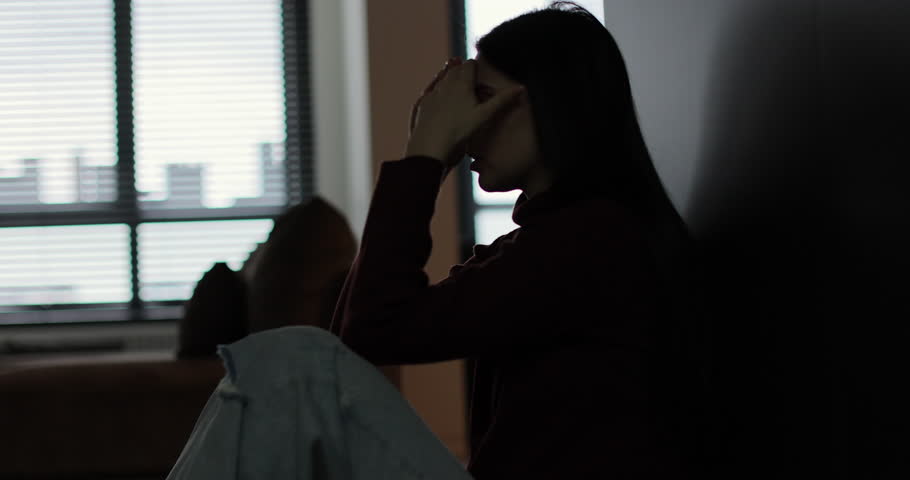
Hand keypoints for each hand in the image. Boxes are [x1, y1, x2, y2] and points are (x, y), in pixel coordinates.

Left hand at [406, 58, 524, 176]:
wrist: (430, 148)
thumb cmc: (459, 132)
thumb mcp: (484, 116)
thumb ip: (502, 101)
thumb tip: (521, 88)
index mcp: (462, 83)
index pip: (470, 65)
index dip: (476, 66)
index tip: (480, 69)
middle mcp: (445, 84)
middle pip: (455, 69)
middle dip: (462, 69)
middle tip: (468, 71)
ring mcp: (432, 93)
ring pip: (442, 78)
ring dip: (449, 75)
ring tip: (455, 75)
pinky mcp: (422, 104)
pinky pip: (430, 89)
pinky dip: (437, 87)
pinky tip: (439, 92)